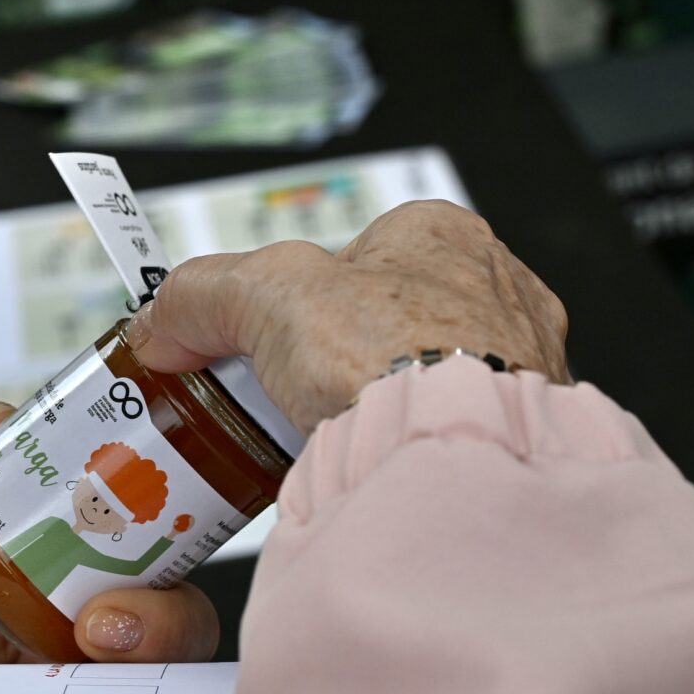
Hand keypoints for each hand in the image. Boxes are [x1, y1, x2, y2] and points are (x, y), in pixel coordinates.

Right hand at [124, 200, 570, 428]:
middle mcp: (499, 287)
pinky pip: (451, 426)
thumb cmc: (390, 356)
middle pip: (388, 314)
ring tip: (328, 432)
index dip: (298, 294)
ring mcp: (524, 361)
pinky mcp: (531, 429)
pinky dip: (412, 441)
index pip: (354, 251)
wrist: (457, 459)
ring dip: (378, 399)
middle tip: (288, 389)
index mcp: (443, 232)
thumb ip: (202, 294)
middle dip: (338, 352)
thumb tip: (162, 321)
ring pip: (426, 373)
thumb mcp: (262, 294)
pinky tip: (377, 461)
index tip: (260, 334)